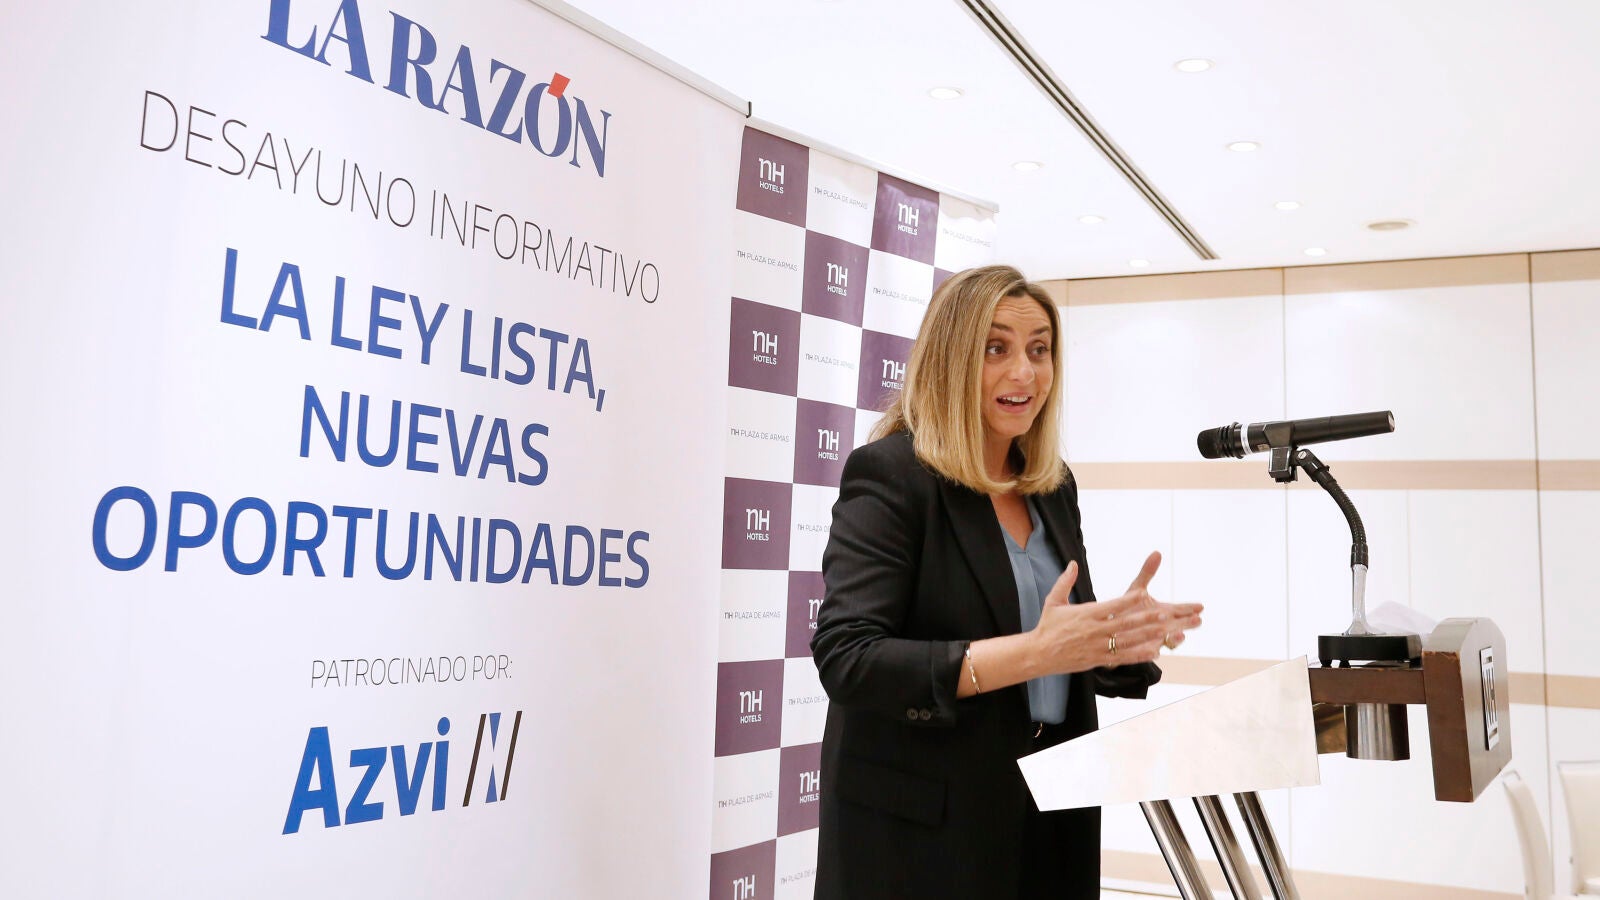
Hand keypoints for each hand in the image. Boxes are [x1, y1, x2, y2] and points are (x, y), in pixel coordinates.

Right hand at [1030, 553, 1202, 673]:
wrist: (1039, 654)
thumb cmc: (1048, 626)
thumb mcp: (1054, 601)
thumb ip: (1065, 581)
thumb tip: (1072, 563)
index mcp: (1085, 614)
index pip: (1111, 606)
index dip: (1127, 600)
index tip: (1143, 593)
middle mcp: (1094, 631)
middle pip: (1123, 624)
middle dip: (1144, 619)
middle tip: (1163, 614)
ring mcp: (1097, 647)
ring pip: (1127, 641)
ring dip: (1146, 636)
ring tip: (1164, 632)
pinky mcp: (1098, 660)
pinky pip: (1122, 658)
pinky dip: (1139, 655)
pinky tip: (1154, 652)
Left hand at [1115, 551, 1197, 651]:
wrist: (1111, 629)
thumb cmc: (1128, 608)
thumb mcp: (1137, 589)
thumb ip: (1147, 572)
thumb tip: (1157, 552)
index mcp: (1165, 612)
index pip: (1181, 610)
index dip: (1190, 608)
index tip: (1200, 606)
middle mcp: (1164, 627)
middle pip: (1180, 625)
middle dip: (1188, 623)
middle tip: (1197, 620)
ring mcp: (1156, 640)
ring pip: (1169, 641)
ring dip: (1176, 638)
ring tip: (1179, 635)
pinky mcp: (1143, 651)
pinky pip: (1150, 654)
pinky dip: (1154, 652)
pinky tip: (1157, 651)